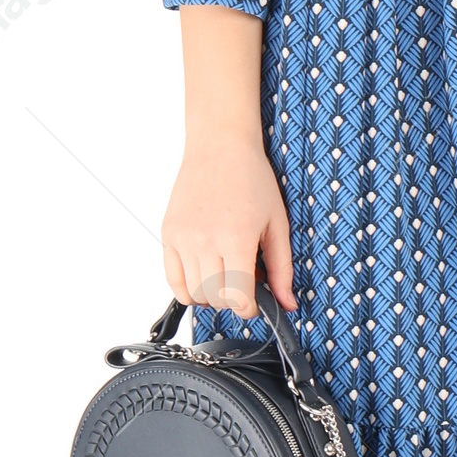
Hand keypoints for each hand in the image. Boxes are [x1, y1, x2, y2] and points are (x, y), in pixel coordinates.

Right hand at [162, 129, 296, 317]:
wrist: (220, 147)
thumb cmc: (251, 179)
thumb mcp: (277, 223)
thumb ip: (282, 268)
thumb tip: (287, 304)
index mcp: (236, 238)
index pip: (237, 299)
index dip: (249, 309)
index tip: (255, 303)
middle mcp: (205, 241)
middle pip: (215, 299)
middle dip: (233, 301)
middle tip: (244, 283)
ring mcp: (182, 238)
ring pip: (193, 293)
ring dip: (211, 295)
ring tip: (225, 273)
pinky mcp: (168, 234)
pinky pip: (172, 280)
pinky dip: (187, 288)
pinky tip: (203, 276)